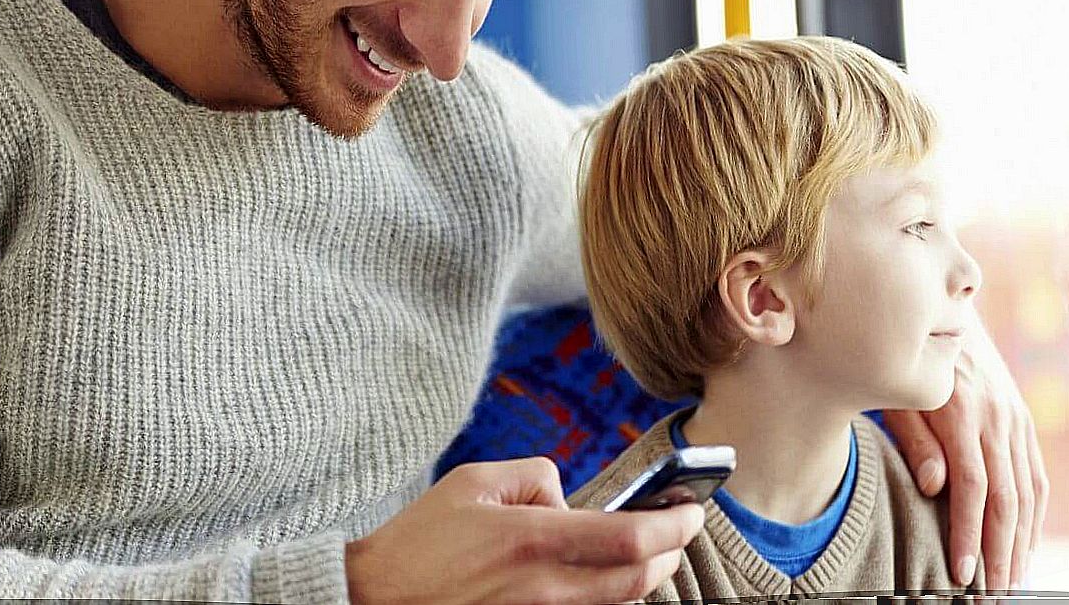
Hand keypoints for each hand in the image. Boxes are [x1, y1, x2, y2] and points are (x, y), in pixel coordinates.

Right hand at [345, 456, 703, 604]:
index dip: (673, 525)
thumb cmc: (420, 542)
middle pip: (638, 580)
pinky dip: (607, 597)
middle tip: (679, 531)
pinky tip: (607, 576)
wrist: (376, 600)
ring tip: (650, 552)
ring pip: (617, 604)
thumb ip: (534, 476)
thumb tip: (568, 497)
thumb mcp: (473, 483)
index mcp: (533, 539)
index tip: (692, 510)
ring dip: (643, 578)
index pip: (629, 537)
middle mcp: (544, 587)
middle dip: (670, 554)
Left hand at [885, 333, 1048, 593]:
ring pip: (1028, 493)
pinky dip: (1035, 517)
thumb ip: (917, 440)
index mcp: (964, 412)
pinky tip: (1026, 546)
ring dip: (1022, 543)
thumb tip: (937, 487)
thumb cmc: (908, 360)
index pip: (972, 487)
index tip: (960, 573)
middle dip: (1000, 552)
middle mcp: (998, 418)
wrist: (946, 315)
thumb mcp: (898, 394)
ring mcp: (1017, 420)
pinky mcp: (1024, 423)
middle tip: (991, 594)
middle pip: (1007, 498)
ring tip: (1010, 582)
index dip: (968, 533)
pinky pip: (1036, 477)